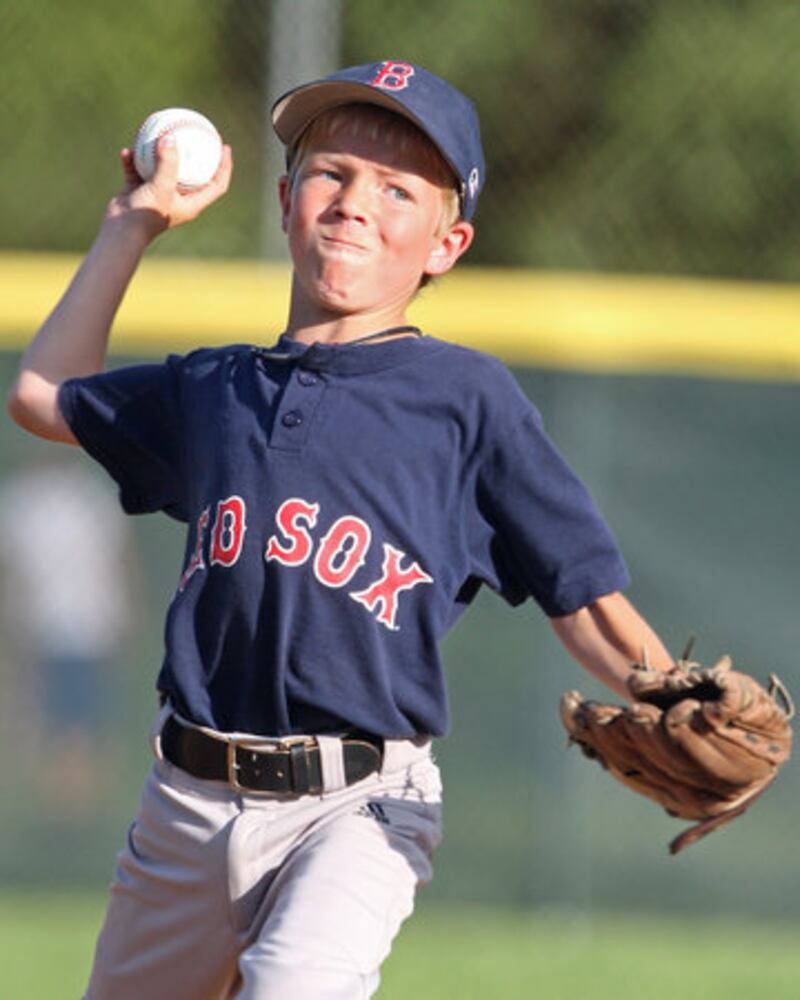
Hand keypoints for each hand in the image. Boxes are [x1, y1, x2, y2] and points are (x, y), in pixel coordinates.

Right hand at [104, 133, 232, 238]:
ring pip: (163, 169)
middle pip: (193, 174)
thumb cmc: (146, 214)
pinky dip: (133, 161)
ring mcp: (158, 194)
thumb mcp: (161, 186)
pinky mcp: (139, 192)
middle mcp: (177, 198)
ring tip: (161, 133)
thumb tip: (170, 137)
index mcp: (192, 203)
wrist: (120, 231)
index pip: (216, 185)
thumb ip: (168, 162)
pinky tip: (128, 150)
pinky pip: (138, 171)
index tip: (224, 146)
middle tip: (196, 133)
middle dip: (196, 155)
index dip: (224, 166)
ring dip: (160, 153)